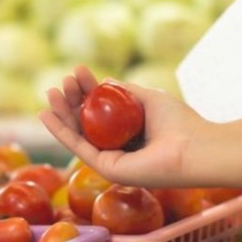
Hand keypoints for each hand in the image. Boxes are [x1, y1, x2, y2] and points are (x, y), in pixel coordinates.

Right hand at [38, 65, 208, 186]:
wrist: (195, 148)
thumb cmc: (181, 123)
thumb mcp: (149, 98)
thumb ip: (126, 91)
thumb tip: (106, 80)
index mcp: (129, 135)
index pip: (101, 112)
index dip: (87, 92)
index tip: (77, 72)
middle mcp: (119, 150)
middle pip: (86, 124)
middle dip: (71, 102)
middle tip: (62, 81)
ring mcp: (112, 161)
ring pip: (78, 136)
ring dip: (61, 115)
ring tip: (50, 92)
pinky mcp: (107, 169)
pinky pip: (79, 148)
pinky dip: (61, 132)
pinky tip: (46, 115)